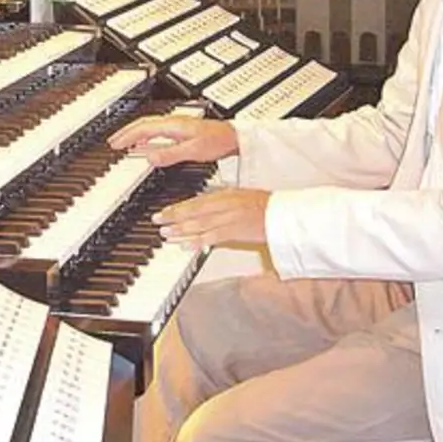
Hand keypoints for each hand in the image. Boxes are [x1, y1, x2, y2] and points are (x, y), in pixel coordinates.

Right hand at [107, 116, 237, 167]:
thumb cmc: (218, 141)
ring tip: (123, 143)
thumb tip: (148, 156)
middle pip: (143, 125)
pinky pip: (157, 132)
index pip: (143, 128)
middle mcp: (173, 123)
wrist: (233, 138)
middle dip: (126, 133)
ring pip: (149, 127)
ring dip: (135, 135)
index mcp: (173, 125)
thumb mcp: (192, 151)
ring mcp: (177, 127)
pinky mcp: (181, 132)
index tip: (114, 144)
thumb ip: (169, 154)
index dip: (126, 135)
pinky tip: (145, 146)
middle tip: (113, 143)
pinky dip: (146, 138)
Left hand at [155, 189, 270, 248]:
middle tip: (158, 222)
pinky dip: (199, 242)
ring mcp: (230, 219)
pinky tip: (187, 246)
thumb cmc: (268, 206)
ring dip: (181, 231)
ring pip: (200, 225)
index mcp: (227, 195)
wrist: (284, 214)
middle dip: (173, 218)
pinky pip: (213, 237)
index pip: (196, 201)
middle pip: (194, 212)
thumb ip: (224, 201)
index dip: (178, 208)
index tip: (164, 212)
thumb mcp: (243, 196)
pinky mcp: (236, 232)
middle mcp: (225, 205)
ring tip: (167, 235)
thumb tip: (208, 207)